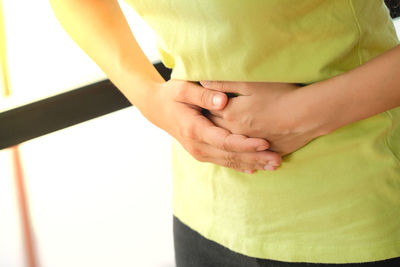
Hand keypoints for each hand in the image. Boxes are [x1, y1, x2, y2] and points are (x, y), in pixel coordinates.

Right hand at [133, 79, 281, 172]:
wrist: (155, 109)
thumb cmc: (170, 95)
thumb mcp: (182, 89)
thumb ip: (203, 95)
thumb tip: (223, 102)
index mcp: (194, 129)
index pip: (224, 141)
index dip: (245, 144)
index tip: (265, 142)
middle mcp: (197, 145)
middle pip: (230, 156)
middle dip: (255, 158)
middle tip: (278, 161)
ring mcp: (199, 152)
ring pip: (229, 162)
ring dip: (252, 164)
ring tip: (274, 165)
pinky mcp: (202, 153)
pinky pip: (223, 162)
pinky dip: (240, 166)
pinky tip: (255, 169)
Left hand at [201, 81, 326, 155]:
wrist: (308, 114)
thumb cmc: (281, 94)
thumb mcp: (251, 83)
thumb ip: (224, 83)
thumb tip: (202, 82)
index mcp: (231, 114)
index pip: (209, 111)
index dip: (203, 107)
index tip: (196, 105)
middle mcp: (237, 132)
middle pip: (216, 130)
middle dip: (207, 126)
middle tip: (200, 122)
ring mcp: (251, 144)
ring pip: (231, 145)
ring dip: (223, 143)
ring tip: (218, 140)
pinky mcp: (266, 151)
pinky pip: (249, 156)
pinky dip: (243, 155)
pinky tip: (242, 156)